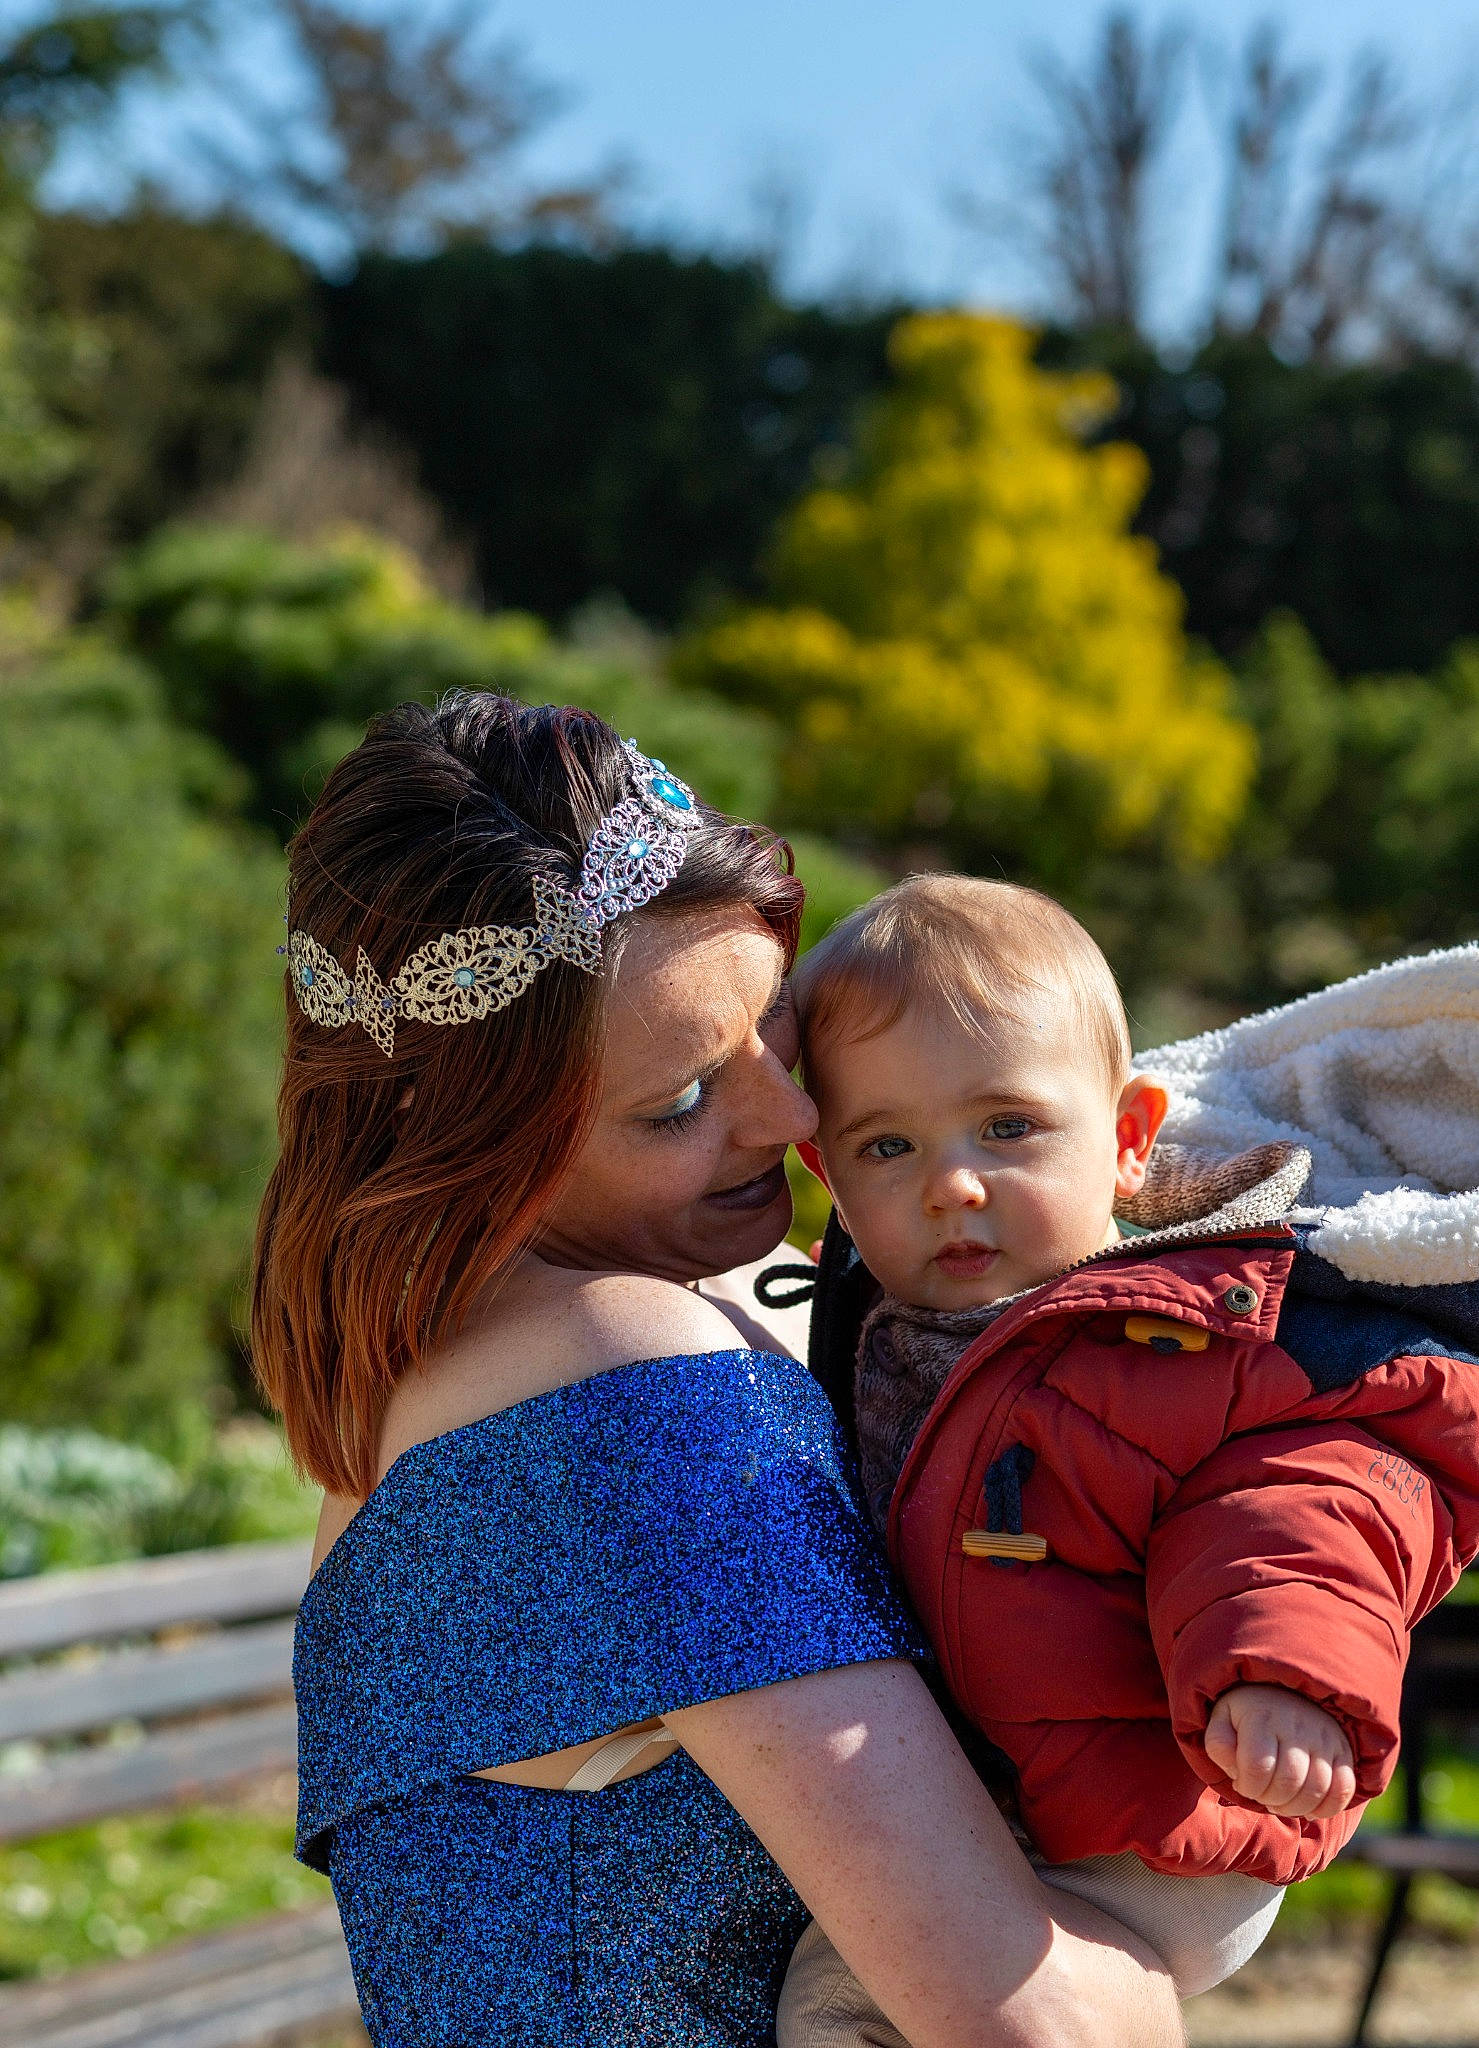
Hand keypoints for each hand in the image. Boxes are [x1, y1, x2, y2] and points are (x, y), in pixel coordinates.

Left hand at [1204, 1682, 1356, 1819]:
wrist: (1284, 1692)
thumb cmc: (1247, 1715)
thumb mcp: (1222, 1721)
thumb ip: (1219, 1745)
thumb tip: (1237, 1771)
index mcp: (1261, 1715)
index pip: (1257, 1767)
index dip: (1247, 1787)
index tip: (1243, 1783)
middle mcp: (1297, 1724)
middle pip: (1289, 1782)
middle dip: (1270, 1799)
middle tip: (1262, 1794)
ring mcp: (1324, 1737)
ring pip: (1317, 1789)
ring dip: (1295, 1807)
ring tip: (1281, 1800)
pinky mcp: (1343, 1750)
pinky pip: (1344, 1788)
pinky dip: (1326, 1807)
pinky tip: (1307, 1806)